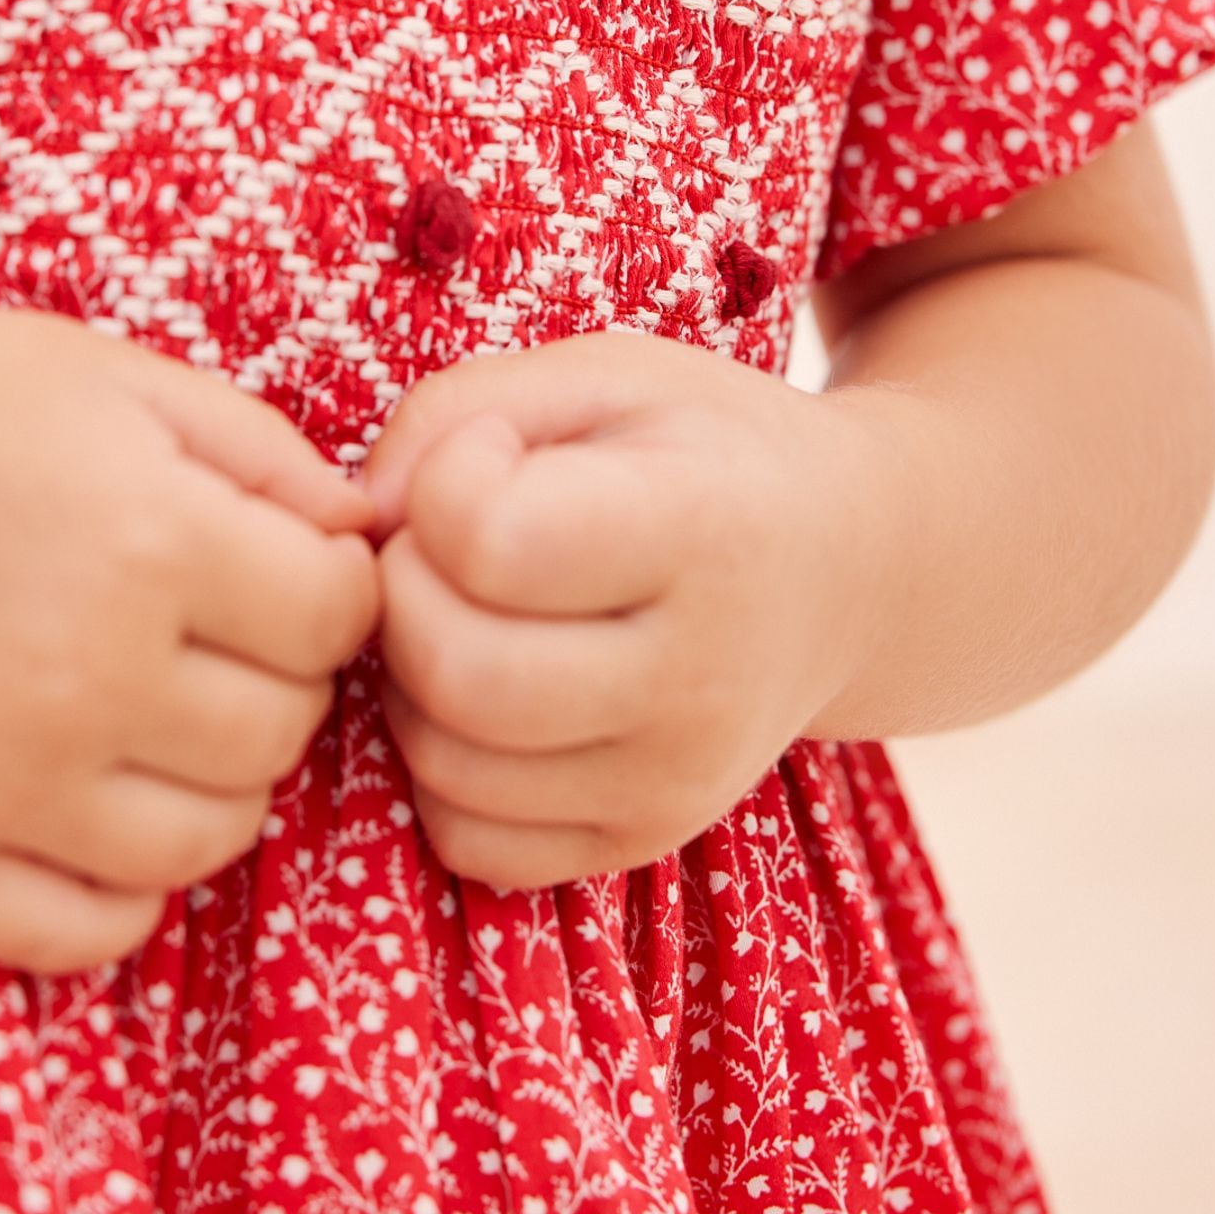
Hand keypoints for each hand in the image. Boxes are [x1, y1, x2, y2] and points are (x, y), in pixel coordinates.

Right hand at [0, 304, 378, 974]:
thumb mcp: (116, 379)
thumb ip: (265, 454)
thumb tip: (370, 533)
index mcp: (151, 541)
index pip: (337, 618)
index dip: (330, 588)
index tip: (280, 568)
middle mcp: (88, 674)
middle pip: (284, 734)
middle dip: (278, 681)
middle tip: (214, 634)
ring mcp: (6, 779)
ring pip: (210, 843)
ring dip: (215, 784)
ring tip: (162, 714)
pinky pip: (85, 933)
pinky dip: (122, 895)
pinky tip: (106, 812)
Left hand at [359, 330, 898, 887]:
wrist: (851, 569)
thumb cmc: (704, 450)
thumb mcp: (603, 373)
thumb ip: (461, 408)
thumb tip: (362, 519)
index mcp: (708, 532)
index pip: (492, 541)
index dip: (448, 481)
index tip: (491, 456)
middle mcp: (703, 679)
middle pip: (455, 672)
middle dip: (402, 594)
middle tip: (443, 547)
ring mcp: (678, 780)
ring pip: (446, 765)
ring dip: (410, 680)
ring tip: (467, 612)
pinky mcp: (642, 840)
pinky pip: (468, 839)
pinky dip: (442, 766)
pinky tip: (488, 693)